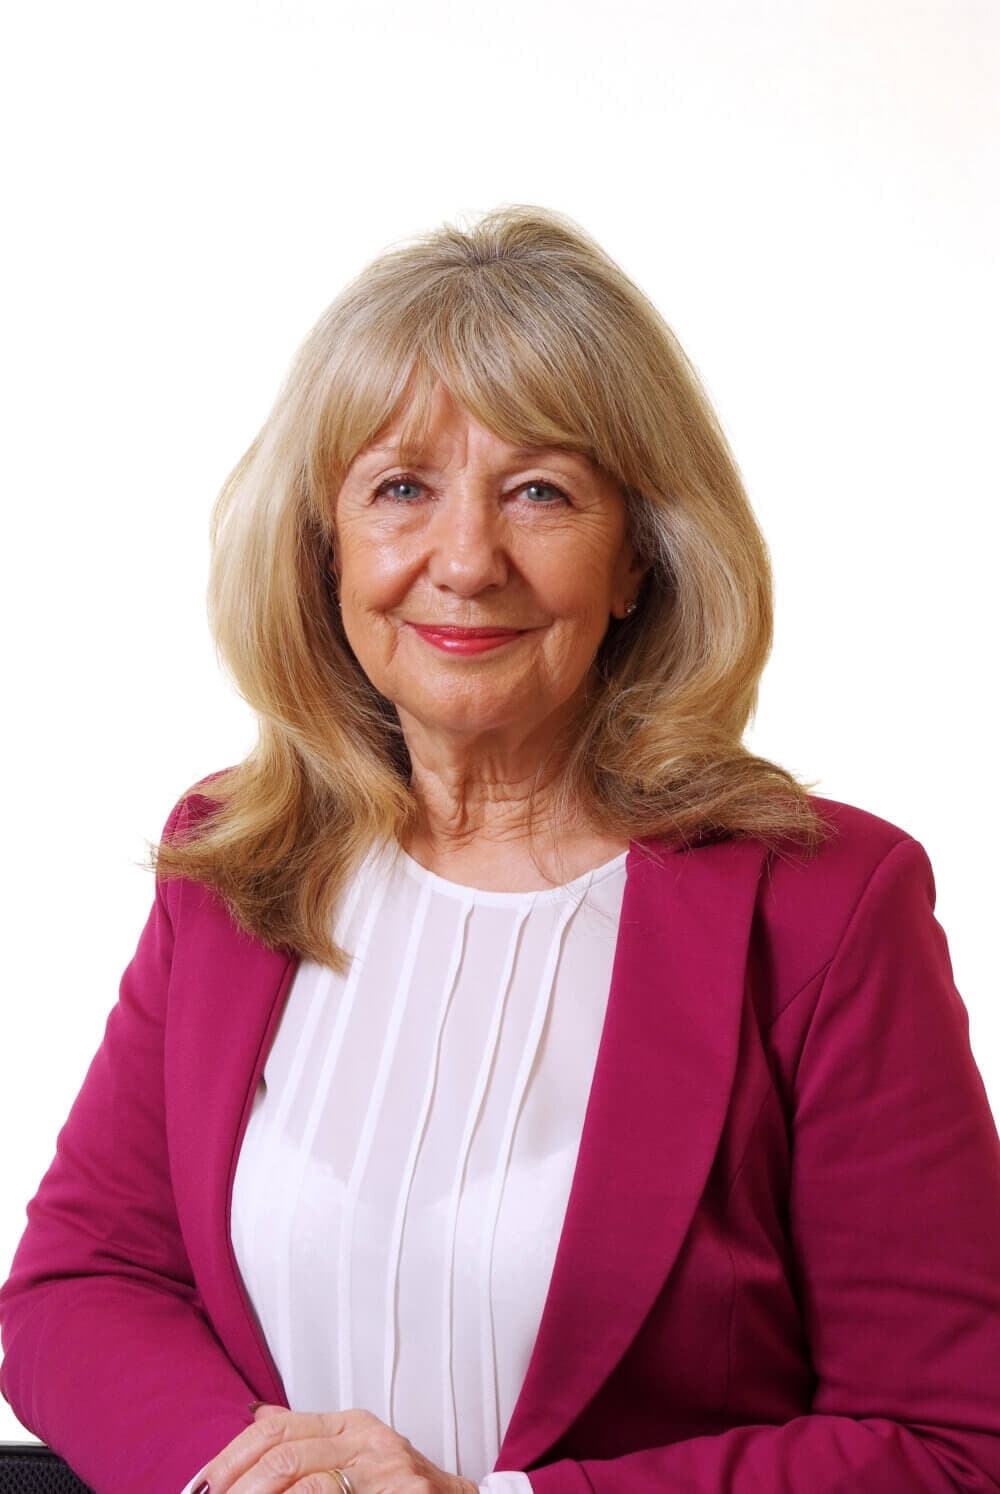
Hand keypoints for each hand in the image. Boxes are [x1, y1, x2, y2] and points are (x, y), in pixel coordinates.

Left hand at [191, 1403, 479, 1493]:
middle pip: (284, 1455)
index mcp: (352, 1424)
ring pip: (306, 1486)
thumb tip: (253, 1416)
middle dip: (237, 1489)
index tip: (198, 1487)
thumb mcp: (357, 1453)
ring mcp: (389, 1474)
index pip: (277, 1427)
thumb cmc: (399, 1490)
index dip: (231, 1457)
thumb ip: (309, 1438)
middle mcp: (370, 1441)